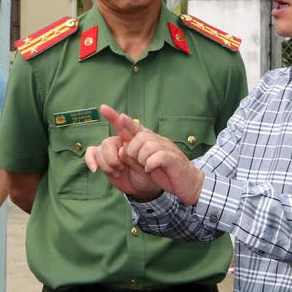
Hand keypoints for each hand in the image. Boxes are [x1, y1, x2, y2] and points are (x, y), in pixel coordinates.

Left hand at [86, 105, 204, 202]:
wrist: (189, 184)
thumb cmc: (165, 173)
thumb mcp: (144, 164)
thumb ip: (131, 156)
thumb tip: (121, 148)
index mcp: (149, 141)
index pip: (130, 127)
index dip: (117, 118)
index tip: (103, 108)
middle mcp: (157, 140)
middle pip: (137, 138)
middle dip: (133, 153)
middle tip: (140, 163)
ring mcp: (166, 148)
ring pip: (146, 146)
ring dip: (143, 160)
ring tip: (148, 167)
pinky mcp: (173, 158)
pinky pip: (157, 156)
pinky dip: (151, 164)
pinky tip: (152, 169)